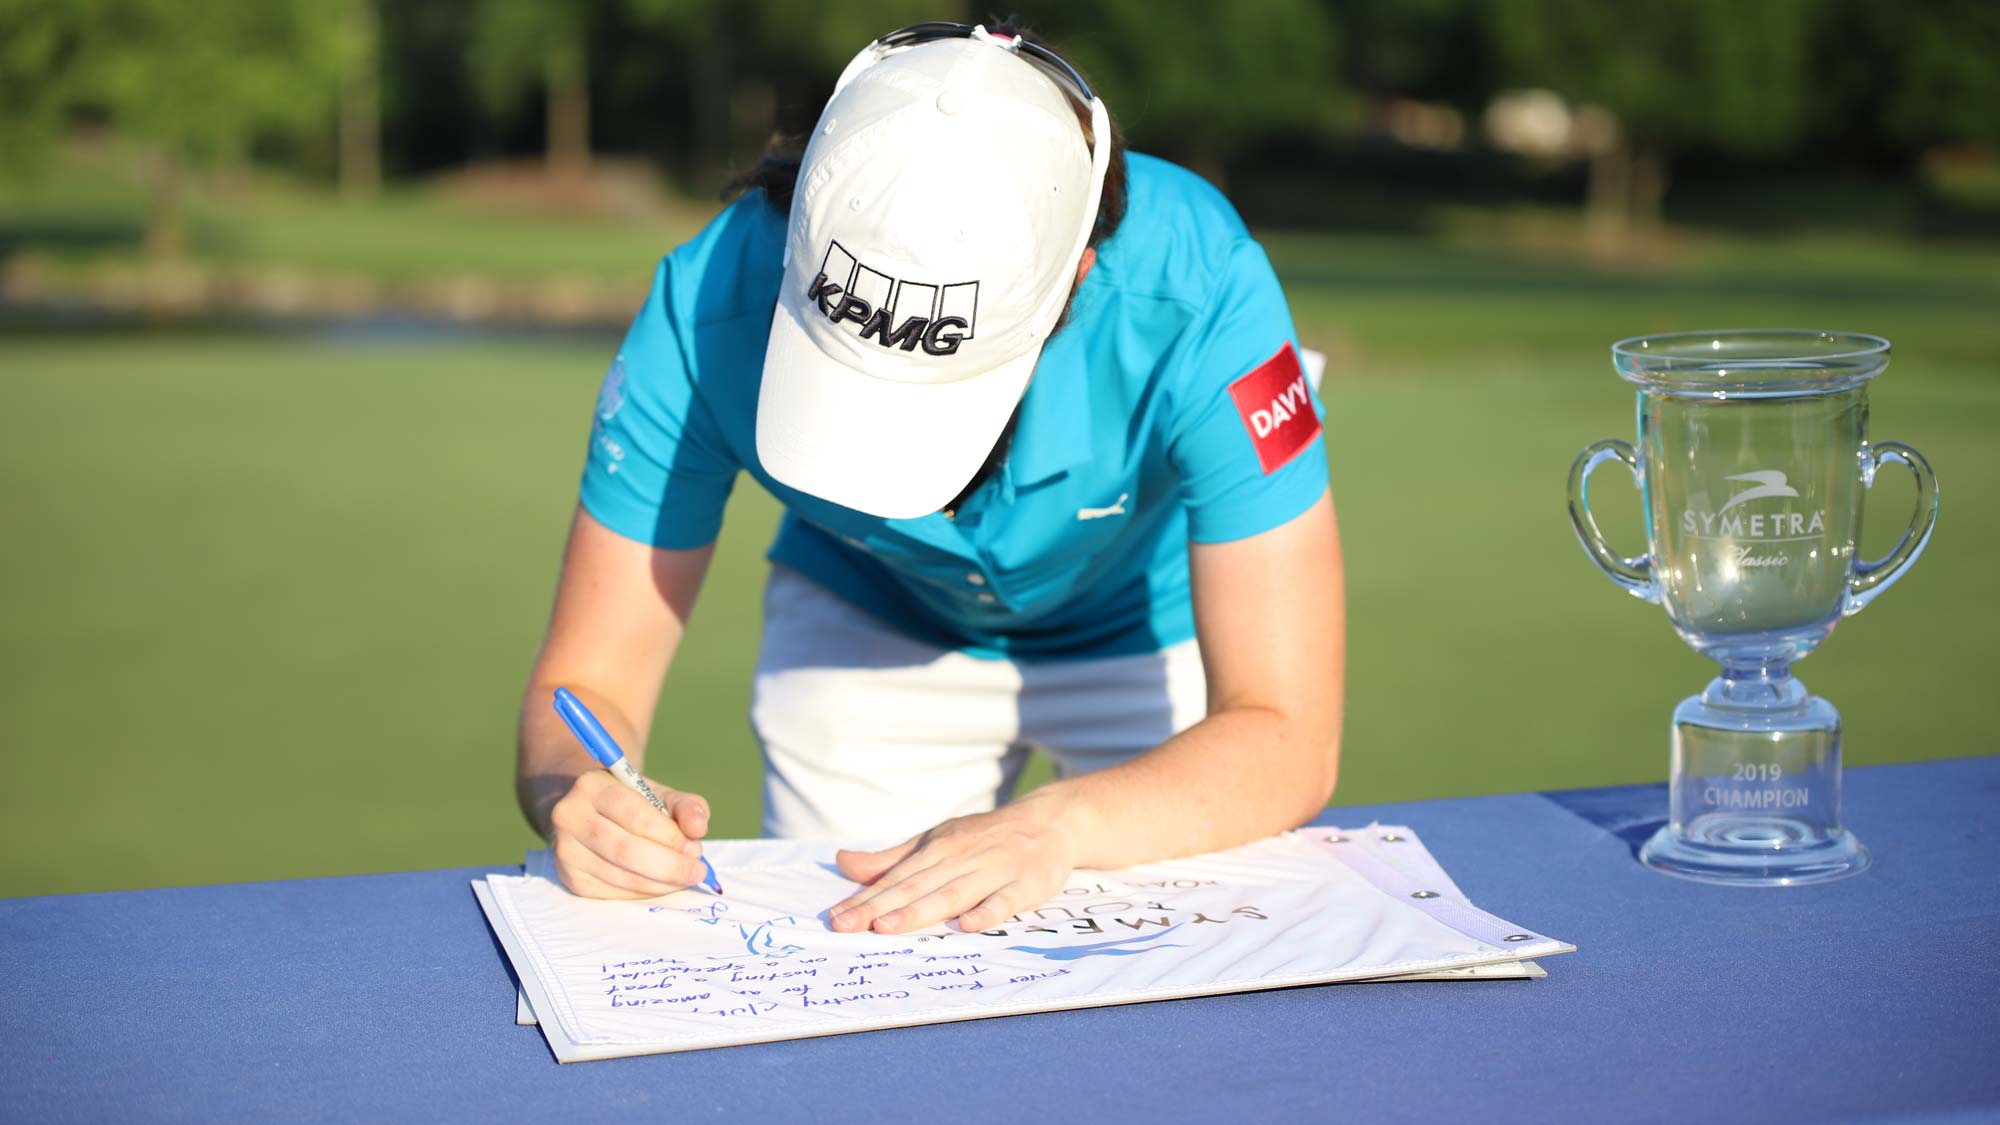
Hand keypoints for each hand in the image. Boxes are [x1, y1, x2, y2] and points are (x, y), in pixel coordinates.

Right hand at [548, 770, 712, 898]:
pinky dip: (644, 893)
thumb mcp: (659, 794)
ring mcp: (565, 850)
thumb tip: (698, 828)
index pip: (636, 816)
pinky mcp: (570, 879)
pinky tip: (660, 885)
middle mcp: (570, 816)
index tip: (696, 847)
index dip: (671, 837)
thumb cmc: (631, 804)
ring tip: (683, 878)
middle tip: (696, 871)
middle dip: (669, 865)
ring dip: (660, 883)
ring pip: (620, 875)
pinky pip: (613, 893)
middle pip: (626, 849)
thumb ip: (686, 806)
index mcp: (592, 785)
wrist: (589, 816)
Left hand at [827, 794, 1082, 934]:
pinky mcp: (1024, 885)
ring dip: (920, 911)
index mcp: (937, 848)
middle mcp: (961, 858)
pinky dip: (987, 912)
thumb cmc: (983, 837)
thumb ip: (891, 859)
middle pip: (915, 887)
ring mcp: (993, 871)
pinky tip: (968, 925)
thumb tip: (842, 862)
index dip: (864, 898)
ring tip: (887, 927)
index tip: (835, 917)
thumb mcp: (936, 840)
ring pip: (952, 894)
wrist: (1049, 821)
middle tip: (846, 925)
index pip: (894, 878)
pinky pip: (1004, 901)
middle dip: (879, 907)